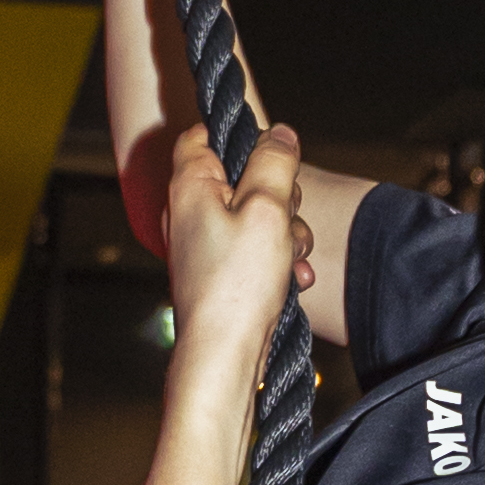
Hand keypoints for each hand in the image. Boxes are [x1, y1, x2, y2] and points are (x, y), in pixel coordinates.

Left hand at [160, 112, 308, 370]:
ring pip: (258, 215)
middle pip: (242, 176)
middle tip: (285, 217)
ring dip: (286, 234)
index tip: (272, 155)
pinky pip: (257, 248)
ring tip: (290, 260)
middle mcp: (191, 211)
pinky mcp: (222, 270)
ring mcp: (207, 242)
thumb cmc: (238, 283)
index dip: (240, 138)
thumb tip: (281, 133)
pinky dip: (279, 260)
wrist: (226, 352)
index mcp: (190, 185)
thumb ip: (274, 163)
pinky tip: (293, 281)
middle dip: (280, 196)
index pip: (202, 135)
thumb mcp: (267, 210)